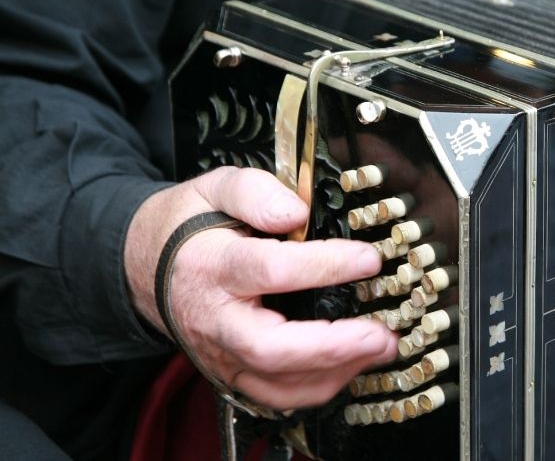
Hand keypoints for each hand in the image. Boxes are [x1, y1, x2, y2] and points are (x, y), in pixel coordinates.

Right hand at [125, 167, 396, 409]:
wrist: (145, 267)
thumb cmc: (190, 226)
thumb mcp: (215, 187)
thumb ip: (256, 192)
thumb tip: (296, 212)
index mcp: (212, 266)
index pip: (269, 269)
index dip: (323, 265)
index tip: (368, 259)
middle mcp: (215, 319)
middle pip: (269, 347)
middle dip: (331, 346)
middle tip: (380, 334)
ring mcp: (221, 354)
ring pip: (276, 383)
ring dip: (335, 372)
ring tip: (380, 347)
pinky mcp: (232, 375)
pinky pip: (276, 396)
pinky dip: (319, 387)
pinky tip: (352, 363)